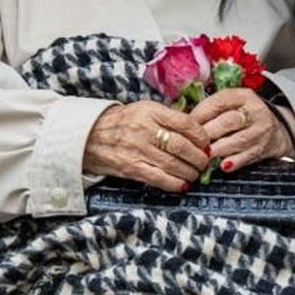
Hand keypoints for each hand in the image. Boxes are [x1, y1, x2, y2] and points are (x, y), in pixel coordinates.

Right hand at [83, 102, 209, 192]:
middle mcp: (144, 129)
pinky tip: (182, 184)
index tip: (207, 143)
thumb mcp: (142, 110)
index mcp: (149, 111)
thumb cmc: (120, 122)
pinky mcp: (130, 167)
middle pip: (182, 145)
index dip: (201, 136)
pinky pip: (158, 178)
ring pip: (173, 164)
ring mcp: (137, 149)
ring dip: (190, 172)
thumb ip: (166, 118)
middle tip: (205, 162)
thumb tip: (196, 130)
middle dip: (199, 157)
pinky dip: (175, 183)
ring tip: (195, 173)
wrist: (87, 135)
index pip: (185, 123)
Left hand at [190, 88, 294, 173]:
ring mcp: (261, 130)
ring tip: (204, 155)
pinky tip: (223, 166)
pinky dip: (235, 162)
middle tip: (193, 142)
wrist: (276, 131)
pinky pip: (248, 156)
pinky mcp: (264, 148)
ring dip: (219, 149)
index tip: (187, 125)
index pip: (220, 102)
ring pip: (239, 140)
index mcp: (243, 96)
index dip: (201, 113)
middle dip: (208, 133)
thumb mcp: (232, 105)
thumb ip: (212, 109)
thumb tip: (184, 121)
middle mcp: (255, 111)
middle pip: (229, 121)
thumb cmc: (244, 117)